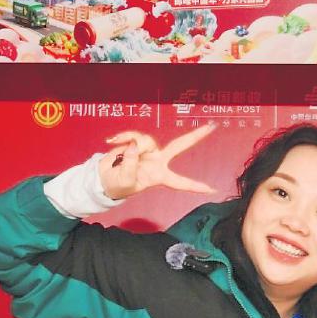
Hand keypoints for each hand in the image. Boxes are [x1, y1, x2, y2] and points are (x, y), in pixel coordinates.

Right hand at [99, 125, 215, 199]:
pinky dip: (122, 137)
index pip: (180, 182)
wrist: (103, 179)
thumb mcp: (124, 182)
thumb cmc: (117, 185)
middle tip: (211, 127)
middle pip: (179, 146)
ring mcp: (148, 150)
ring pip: (146, 139)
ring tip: (118, 157)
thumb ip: (129, 166)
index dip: (195, 186)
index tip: (213, 190)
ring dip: (131, 145)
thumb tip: (134, 146)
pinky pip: (132, 135)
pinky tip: (112, 141)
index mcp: (159, 177)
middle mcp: (158, 162)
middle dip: (195, 136)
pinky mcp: (136, 142)